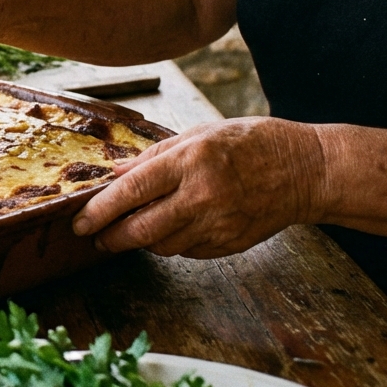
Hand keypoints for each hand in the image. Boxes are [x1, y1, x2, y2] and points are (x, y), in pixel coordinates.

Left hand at [72, 117, 327, 258]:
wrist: (305, 170)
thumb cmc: (250, 144)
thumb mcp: (199, 134)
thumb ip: (154, 156)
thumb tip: (116, 173)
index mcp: (189, 162)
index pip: (132, 192)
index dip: (100, 210)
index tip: (80, 223)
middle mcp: (201, 196)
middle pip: (141, 230)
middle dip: (111, 237)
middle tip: (96, 237)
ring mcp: (218, 225)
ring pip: (162, 246)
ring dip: (141, 241)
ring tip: (132, 229)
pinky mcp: (230, 244)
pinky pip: (187, 251)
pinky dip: (173, 243)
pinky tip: (173, 227)